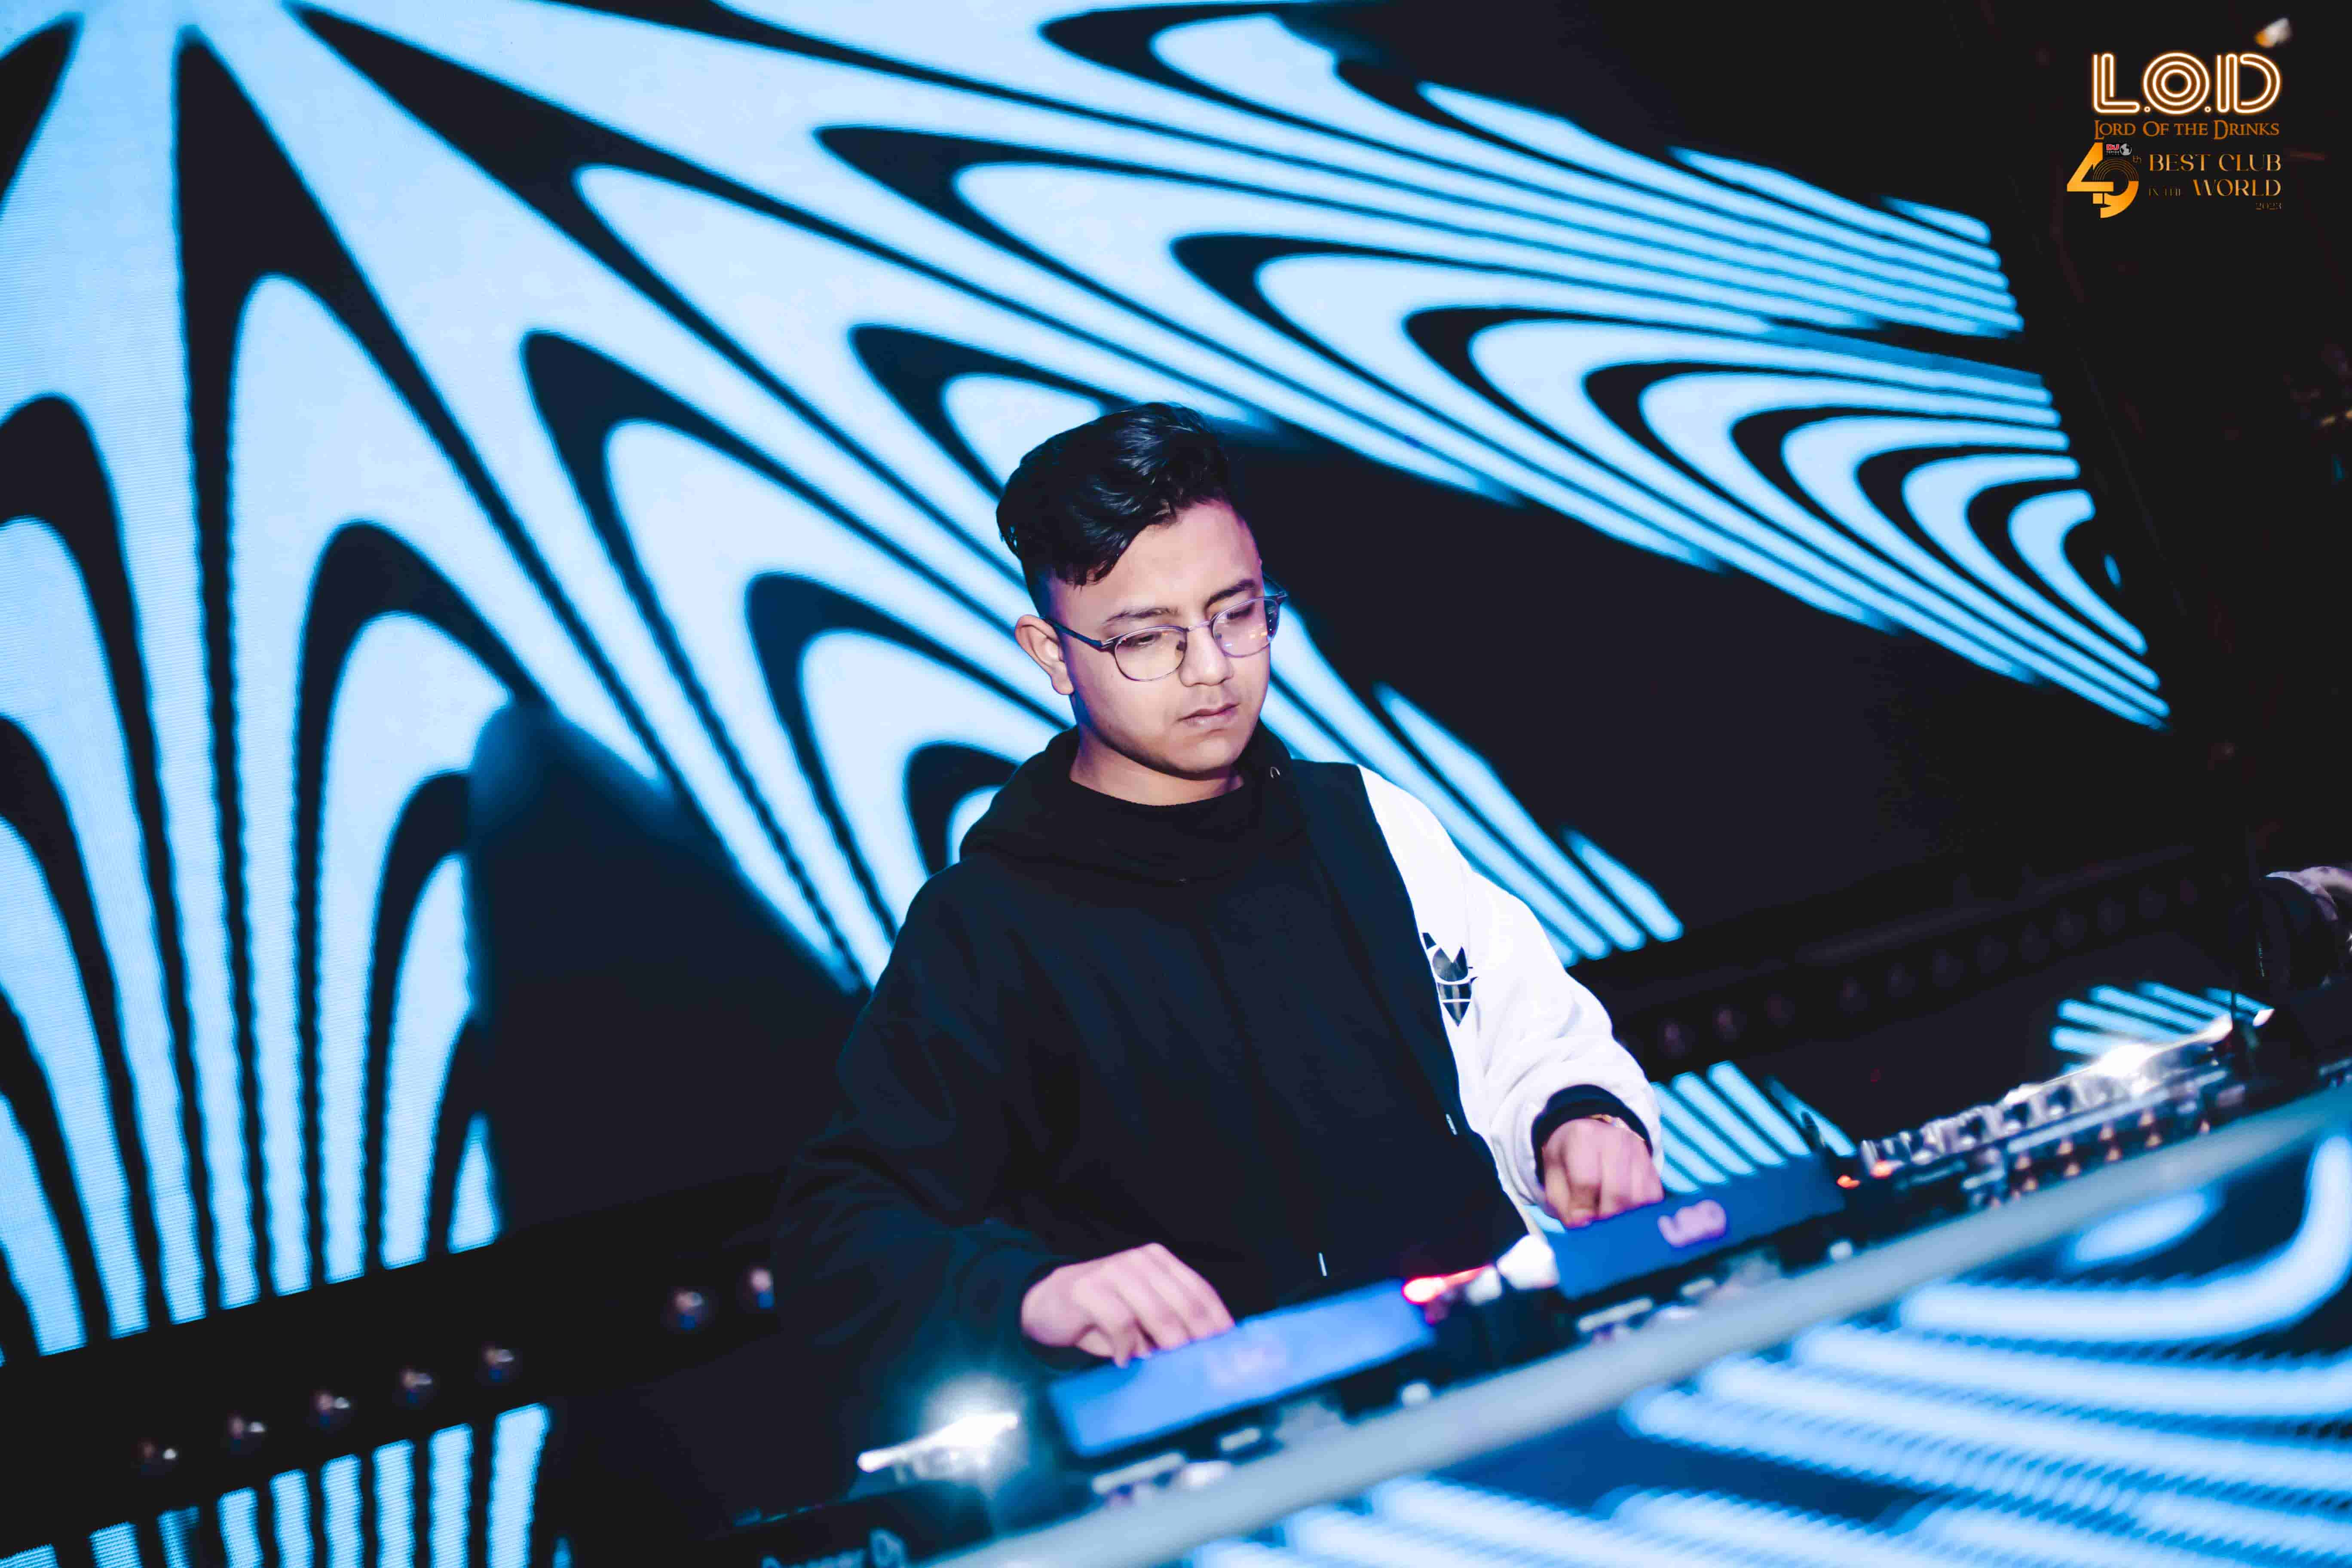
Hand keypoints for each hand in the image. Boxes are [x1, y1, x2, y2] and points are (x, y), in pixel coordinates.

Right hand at [1020, 1243, 1234, 1365]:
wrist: (1047, 1303)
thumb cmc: (1101, 1315)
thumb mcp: (1140, 1315)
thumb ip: (1168, 1324)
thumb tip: (1203, 1355)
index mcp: (1160, 1262)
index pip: (1200, 1291)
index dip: (1217, 1322)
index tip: (1228, 1351)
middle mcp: (1141, 1260)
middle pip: (1184, 1304)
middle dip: (1197, 1340)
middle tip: (1201, 1369)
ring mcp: (1114, 1270)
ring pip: (1158, 1313)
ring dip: (1165, 1346)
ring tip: (1164, 1368)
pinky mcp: (1089, 1288)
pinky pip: (1121, 1322)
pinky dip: (1126, 1347)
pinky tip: (1122, 1359)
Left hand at [1540, 1114, 1662, 1227]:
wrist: (1588, 1136)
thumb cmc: (1568, 1160)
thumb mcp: (1553, 1177)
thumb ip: (1563, 1204)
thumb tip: (1583, 1224)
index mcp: (1583, 1137)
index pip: (1587, 1181)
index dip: (1582, 1207)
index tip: (1579, 1219)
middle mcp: (1615, 1139)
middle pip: (1618, 1192)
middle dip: (1606, 1215)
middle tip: (1596, 1221)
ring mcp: (1638, 1150)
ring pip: (1639, 1197)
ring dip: (1624, 1215)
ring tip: (1609, 1213)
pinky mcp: (1651, 1164)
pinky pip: (1653, 1197)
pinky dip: (1640, 1210)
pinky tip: (1624, 1208)